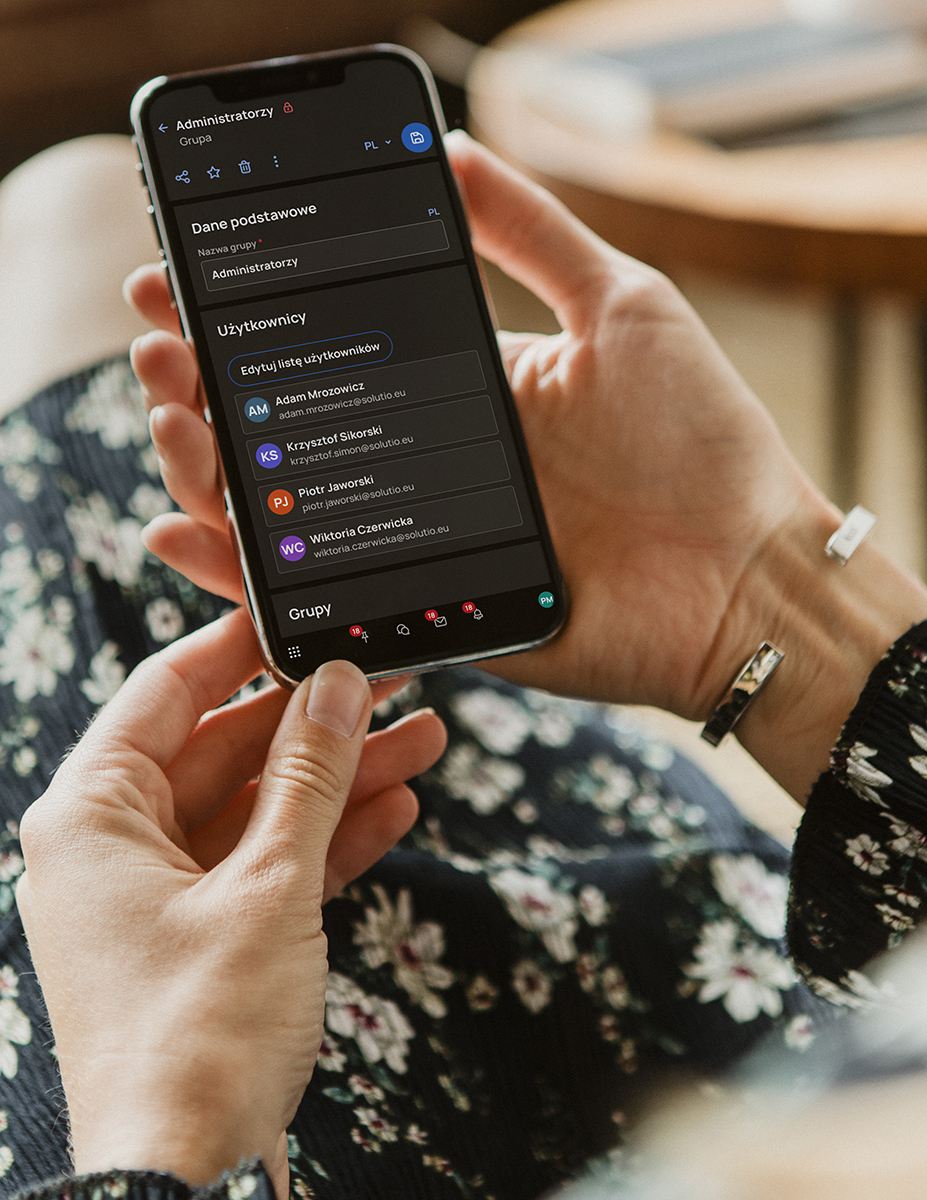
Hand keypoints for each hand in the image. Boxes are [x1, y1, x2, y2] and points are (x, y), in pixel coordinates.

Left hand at [16, 609, 445, 1194]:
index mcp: (92, 816)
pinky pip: (269, 864)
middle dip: (316, 723)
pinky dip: (327, 837)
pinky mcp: (205, 938)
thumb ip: (308, 776)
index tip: (303, 620)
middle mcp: (117, 848)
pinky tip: (393, 807)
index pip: (166, 693)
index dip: (240, 650)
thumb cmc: (199, 1037)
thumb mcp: (269, 884)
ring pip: (259, 807)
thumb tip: (337, 686)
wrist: (189, 1181)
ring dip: (338, 778)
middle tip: (391, 685)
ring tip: (421, 740)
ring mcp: (162, 896)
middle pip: (227, 750)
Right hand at [126, 135, 926, 798]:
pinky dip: (241, 578)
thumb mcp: (622, 305)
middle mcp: (425, 470)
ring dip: (207, 469)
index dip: (252, 322)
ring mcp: (417, 547)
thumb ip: (531, 231)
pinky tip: (187, 535)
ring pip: (284, 514)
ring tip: (168, 418)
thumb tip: (450, 147)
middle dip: (207, 388)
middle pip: (288, 433)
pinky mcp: (420, 617)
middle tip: (159, 347)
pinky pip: (315, 602)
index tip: (184, 283)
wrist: (744, 576)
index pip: (329, 355)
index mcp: (460, 395)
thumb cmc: (700, 444)